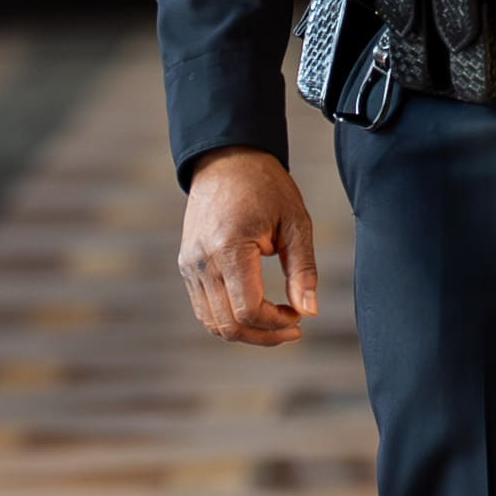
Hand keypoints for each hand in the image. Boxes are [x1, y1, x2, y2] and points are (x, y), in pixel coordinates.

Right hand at [178, 151, 319, 346]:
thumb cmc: (266, 187)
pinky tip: (255, 310)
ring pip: (212, 323)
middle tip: (293, 327)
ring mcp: (189, 266)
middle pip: (228, 326)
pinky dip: (229, 318)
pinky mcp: (186, 266)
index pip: (248, 310)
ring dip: (246, 332)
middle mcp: (201, 261)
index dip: (276, 323)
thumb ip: (302, 270)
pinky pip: (204, 309)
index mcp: (229, 248)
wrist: (227, 160)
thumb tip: (309, 311)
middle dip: (264, 336)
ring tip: (276, 322)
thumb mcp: (295, 223)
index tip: (299, 315)